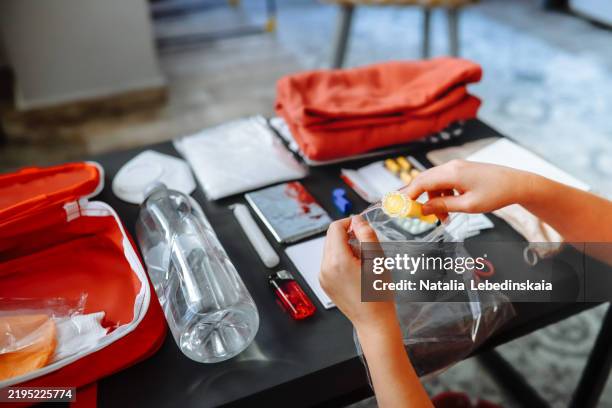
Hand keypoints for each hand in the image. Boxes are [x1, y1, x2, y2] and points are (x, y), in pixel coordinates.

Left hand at [319, 216, 397, 333]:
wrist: (373, 321)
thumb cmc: (378, 295)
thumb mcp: (377, 260)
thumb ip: (367, 236)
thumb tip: (358, 220)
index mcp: (337, 261)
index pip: (335, 228)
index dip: (349, 222)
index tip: (362, 227)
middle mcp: (325, 268)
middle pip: (330, 237)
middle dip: (347, 234)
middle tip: (365, 244)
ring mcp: (322, 276)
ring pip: (329, 249)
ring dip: (344, 246)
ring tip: (362, 259)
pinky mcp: (324, 283)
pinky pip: (329, 262)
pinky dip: (340, 258)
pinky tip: (355, 269)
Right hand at [404, 159, 533, 215]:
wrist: (517, 183)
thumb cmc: (496, 194)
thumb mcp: (468, 205)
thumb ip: (443, 206)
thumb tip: (424, 209)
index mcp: (452, 173)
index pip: (421, 182)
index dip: (407, 194)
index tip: (399, 206)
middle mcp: (451, 166)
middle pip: (424, 180)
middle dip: (418, 198)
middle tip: (415, 214)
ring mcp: (456, 166)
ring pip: (434, 183)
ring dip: (433, 200)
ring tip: (444, 218)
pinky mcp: (460, 170)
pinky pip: (443, 182)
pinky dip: (442, 195)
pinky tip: (450, 207)